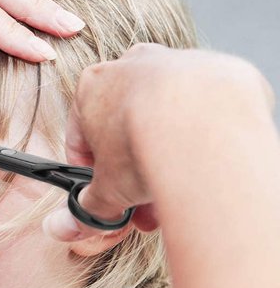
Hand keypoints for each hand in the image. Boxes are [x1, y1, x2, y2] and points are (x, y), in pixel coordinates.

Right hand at [42, 44, 273, 241]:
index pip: (81, 135)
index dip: (91, 172)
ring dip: (165, 156)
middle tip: (142, 202)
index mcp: (92, 86)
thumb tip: (72, 223)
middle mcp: (132, 67)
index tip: (104, 192)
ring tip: (176, 191)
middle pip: (126, 127)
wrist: (205, 123)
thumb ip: (89, 207)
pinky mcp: (214, 70)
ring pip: (164, 119)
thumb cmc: (145, 143)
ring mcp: (174, 63)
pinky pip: (200, 111)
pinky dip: (198, 137)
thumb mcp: (107, 190)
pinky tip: (202, 166)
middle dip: (133, 171)